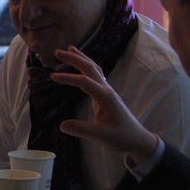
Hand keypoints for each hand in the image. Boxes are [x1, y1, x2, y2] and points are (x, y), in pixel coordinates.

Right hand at [49, 46, 159, 164]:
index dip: (68, 78)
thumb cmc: (121, 137)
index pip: (84, 82)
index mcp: (105, 96)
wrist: (137, 139)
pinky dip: (86, 67)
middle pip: (90, 68)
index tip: (53, 77)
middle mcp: (106, 89)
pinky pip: (95, 75)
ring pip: (94, 69)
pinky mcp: (106, 95)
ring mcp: (107, 91)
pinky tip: (81, 67)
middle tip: (57, 52)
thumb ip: (82, 130)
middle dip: (74, 58)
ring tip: (70, 49)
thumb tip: (61, 125)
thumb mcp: (101, 136)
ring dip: (82, 58)